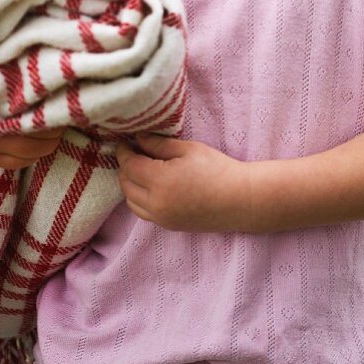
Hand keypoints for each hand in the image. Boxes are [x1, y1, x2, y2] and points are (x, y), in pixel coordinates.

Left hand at [115, 133, 247, 231]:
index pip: (129, 165)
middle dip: (125, 166)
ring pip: (131, 201)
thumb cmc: (217, 169)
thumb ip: (158, 144)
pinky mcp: (168, 225)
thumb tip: (138, 138)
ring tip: (140, 169)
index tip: (125, 141)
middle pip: (126, 183)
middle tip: (133, 151)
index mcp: (160, 181)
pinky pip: (143, 212)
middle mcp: (156, 203)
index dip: (124, 152)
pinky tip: (150, 186)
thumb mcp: (188, 149)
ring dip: (130, 184)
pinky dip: (139, 199)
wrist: (239, 199)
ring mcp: (162, 218)